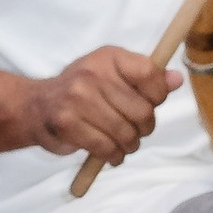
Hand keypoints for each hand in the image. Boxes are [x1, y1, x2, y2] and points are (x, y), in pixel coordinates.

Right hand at [23, 45, 177, 162]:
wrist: (35, 106)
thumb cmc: (82, 90)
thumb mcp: (113, 75)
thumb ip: (145, 78)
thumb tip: (177, 79)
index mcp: (109, 57)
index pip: (150, 74)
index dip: (158, 96)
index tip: (150, 104)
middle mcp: (93, 73)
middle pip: (142, 110)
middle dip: (144, 128)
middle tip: (136, 131)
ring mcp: (78, 98)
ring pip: (125, 133)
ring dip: (129, 145)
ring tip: (124, 144)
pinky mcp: (68, 123)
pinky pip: (105, 147)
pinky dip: (114, 155)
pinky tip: (111, 153)